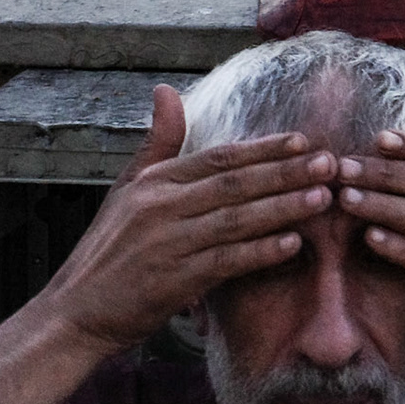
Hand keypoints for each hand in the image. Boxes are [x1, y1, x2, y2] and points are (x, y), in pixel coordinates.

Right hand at [32, 86, 337, 355]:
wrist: (74, 313)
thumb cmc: (107, 251)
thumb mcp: (127, 189)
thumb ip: (157, 143)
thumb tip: (166, 90)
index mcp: (154, 182)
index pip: (219, 157)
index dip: (264, 148)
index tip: (304, 140)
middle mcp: (161, 207)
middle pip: (235, 183)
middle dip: (287, 171)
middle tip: (330, 163)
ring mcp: (167, 243)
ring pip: (237, 219)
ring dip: (284, 207)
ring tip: (324, 198)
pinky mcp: (173, 281)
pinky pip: (225, 262)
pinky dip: (260, 252)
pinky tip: (293, 244)